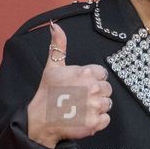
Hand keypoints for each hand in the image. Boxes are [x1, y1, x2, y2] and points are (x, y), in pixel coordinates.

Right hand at [26, 20, 112, 147]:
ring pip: (107, 104)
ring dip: (97, 107)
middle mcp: (92, 88)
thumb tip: (55, 25)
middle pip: (107, 89)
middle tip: (81, 98)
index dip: (92, 80)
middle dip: (96, 93)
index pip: (102, 74)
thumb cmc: (48, 92)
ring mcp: (94, 106)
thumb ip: (58, 46)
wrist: (42, 119)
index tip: (81, 86)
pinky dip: (97, 121)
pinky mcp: (95, 123)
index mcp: (85, 73)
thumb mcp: (52, 66)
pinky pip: (106, 119)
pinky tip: (84, 118)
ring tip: (82, 108)